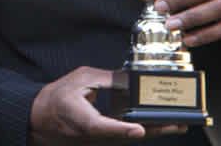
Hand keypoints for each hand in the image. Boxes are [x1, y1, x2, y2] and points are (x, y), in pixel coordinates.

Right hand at [30, 67, 183, 144]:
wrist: (41, 117)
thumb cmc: (58, 98)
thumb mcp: (80, 80)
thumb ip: (105, 80)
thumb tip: (130, 79)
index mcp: (83, 120)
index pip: (103, 128)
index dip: (122, 129)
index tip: (139, 128)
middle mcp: (94, 136)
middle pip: (128, 136)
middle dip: (155, 130)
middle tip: (179, 124)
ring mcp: (100, 140)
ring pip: (131, 137)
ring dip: (155, 130)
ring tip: (178, 123)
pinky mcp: (104, 140)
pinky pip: (128, 134)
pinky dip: (145, 128)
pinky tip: (161, 123)